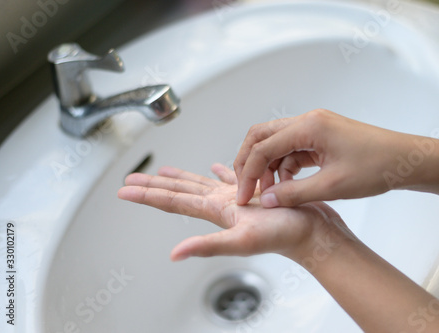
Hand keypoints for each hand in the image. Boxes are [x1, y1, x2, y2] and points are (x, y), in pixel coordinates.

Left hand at [117, 164, 353, 261]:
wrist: (314, 234)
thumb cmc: (286, 236)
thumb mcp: (243, 240)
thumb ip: (208, 245)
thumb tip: (175, 254)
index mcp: (216, 211)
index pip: (173, 201)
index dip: (147, 195)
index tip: (125, 190)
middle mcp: (222, 205)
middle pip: (180, 191)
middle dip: (155, 185)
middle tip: (132, 179)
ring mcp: (236, 199)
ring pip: (202, 183)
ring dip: (182, 177)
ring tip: (165, 171)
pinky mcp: (253, 192)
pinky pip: (232, 178)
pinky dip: (221, 172)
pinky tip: (216, 167)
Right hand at [234, 109, 431, 206]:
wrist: (408, 160)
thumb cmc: (378, 167)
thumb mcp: (332, 187)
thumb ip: (293, 194)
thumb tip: (266, 201)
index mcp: (309, 126)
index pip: (263, 147)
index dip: (248, 173)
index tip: (243, 197)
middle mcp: (308, 121)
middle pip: (262, 136)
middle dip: (250, 163)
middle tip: (246, 188)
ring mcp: (314, 128)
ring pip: (276, 144)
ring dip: (268, 167)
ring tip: (271, 194)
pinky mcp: (321, 138)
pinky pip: (292, 151)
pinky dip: (284, 168)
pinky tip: (286, 186)